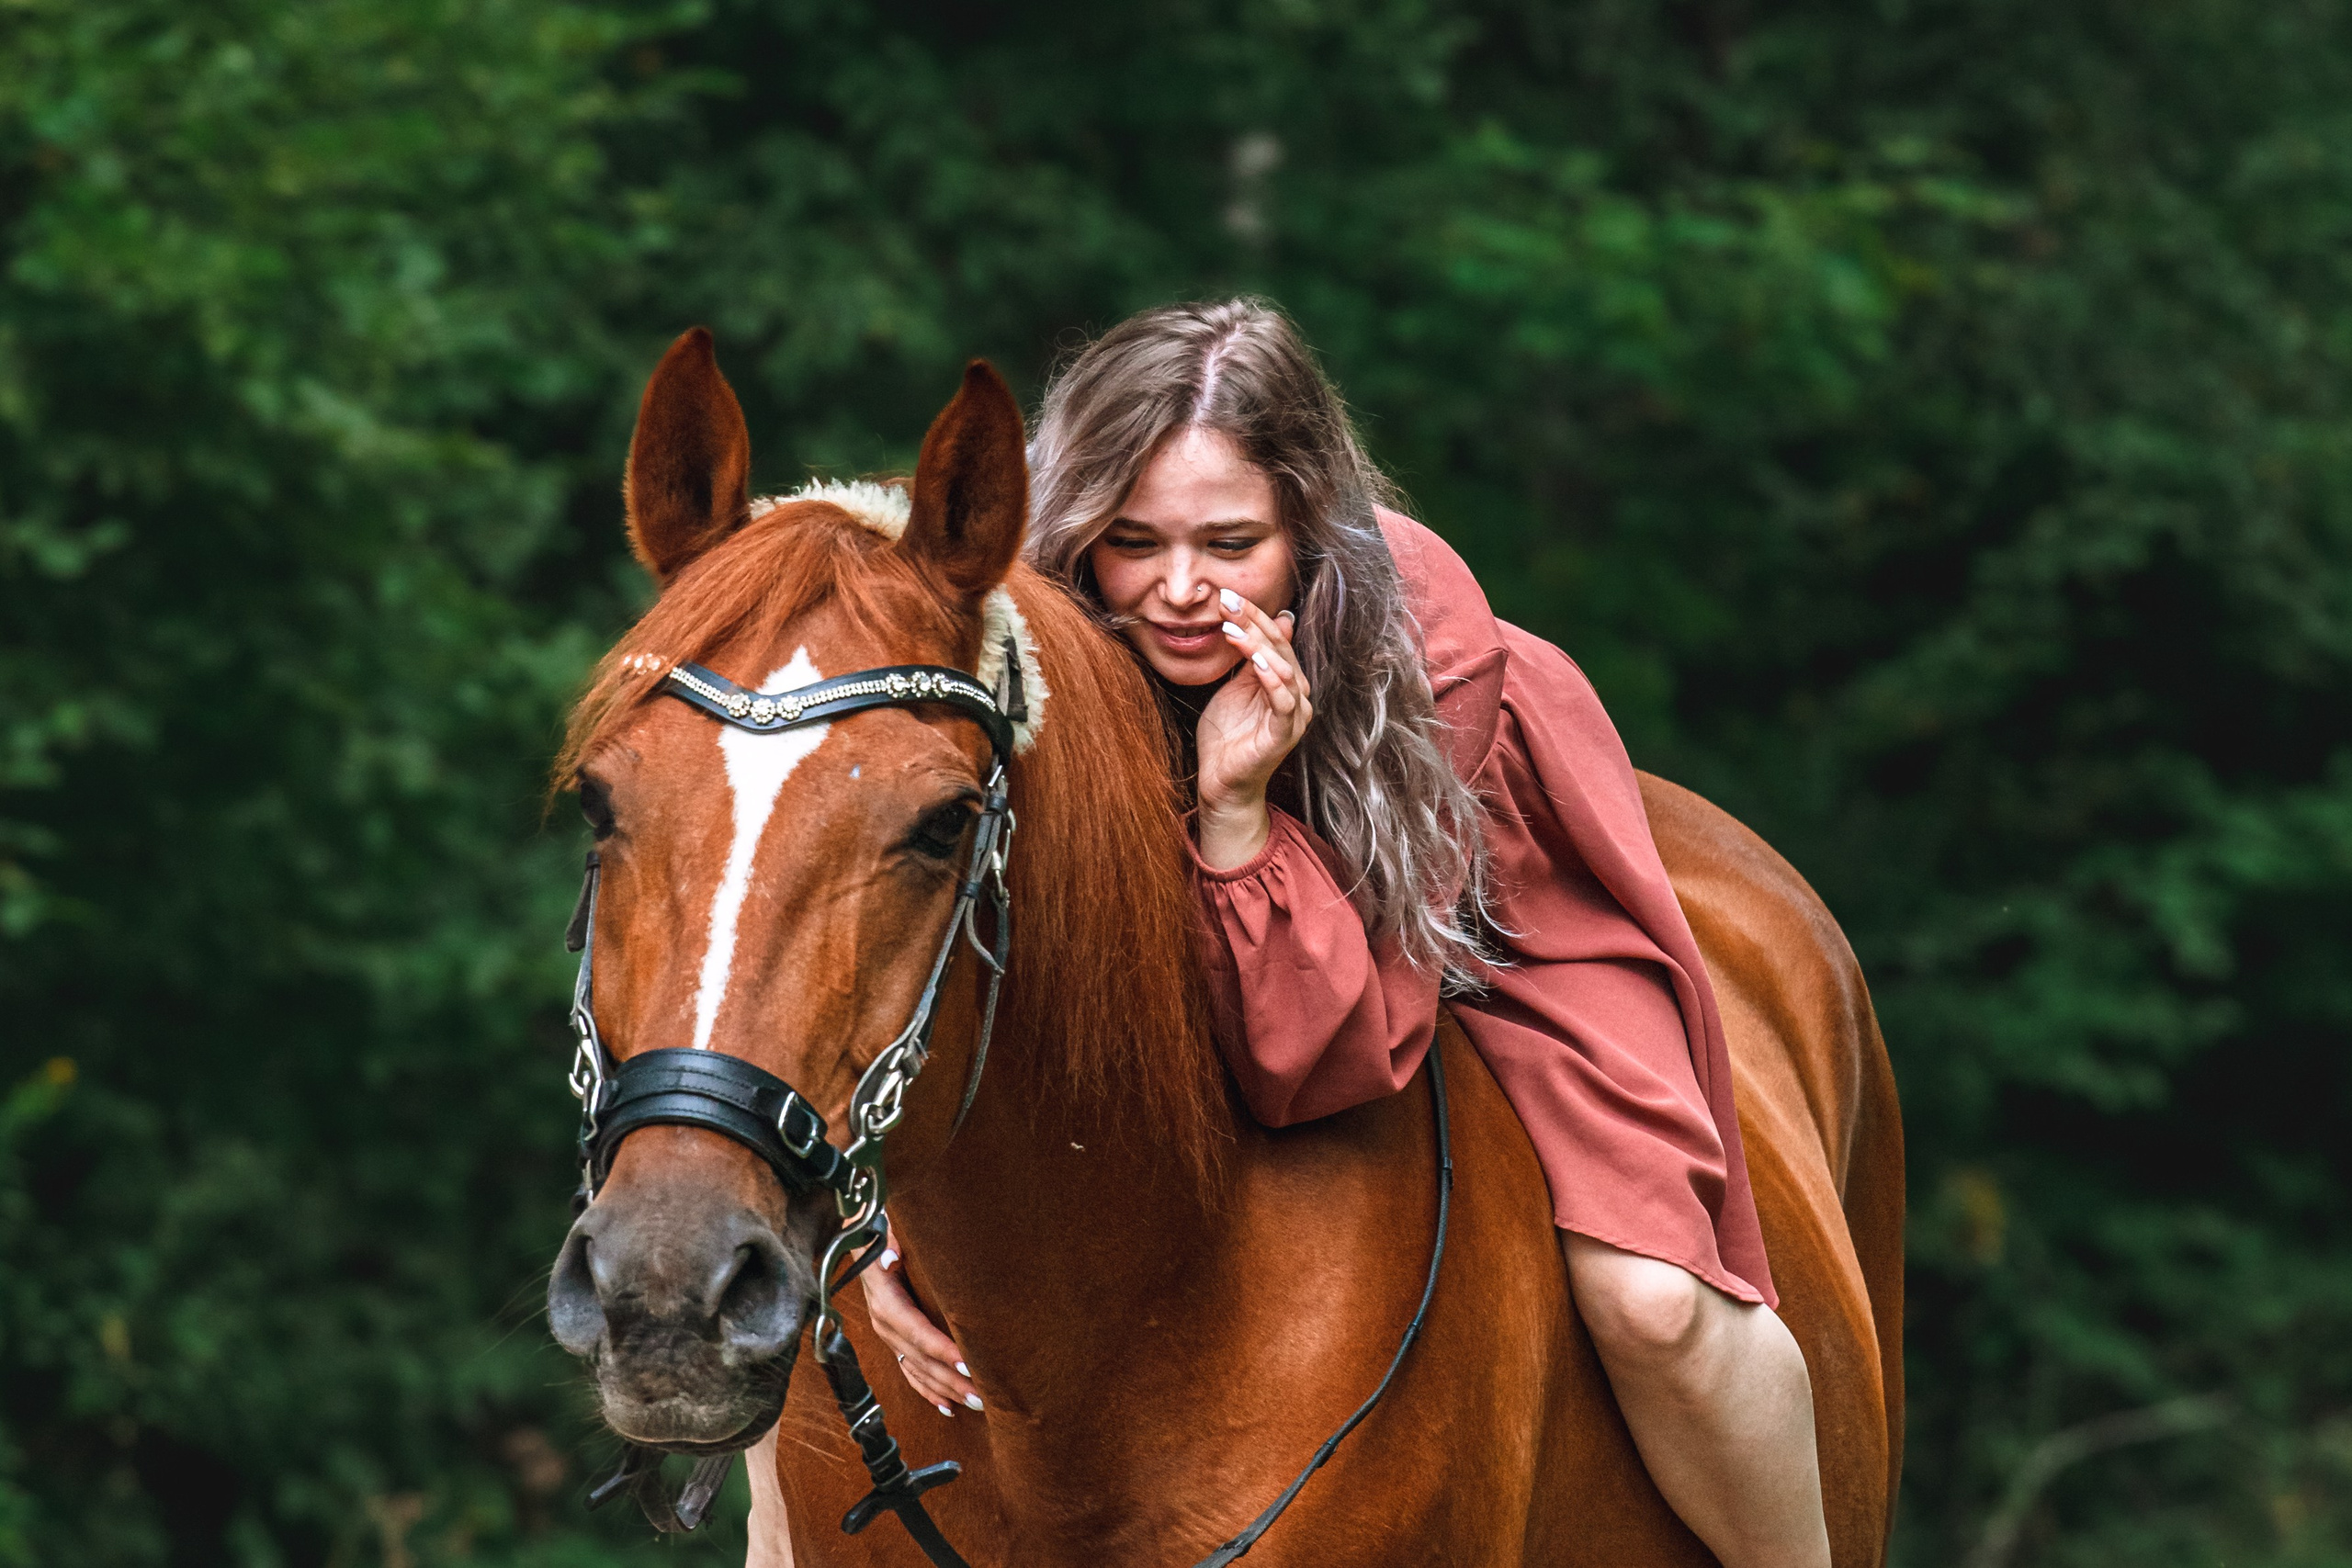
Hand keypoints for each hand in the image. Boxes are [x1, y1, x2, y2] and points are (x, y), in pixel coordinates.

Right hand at [860, 1242, 981, 1415]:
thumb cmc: (884, 1232)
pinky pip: (909, 1371)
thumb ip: (888, 1241)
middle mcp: (884, 1323)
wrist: (864, 1239)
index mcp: (886, 1300)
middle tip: (982, 1396)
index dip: (941, 1349)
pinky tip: (948, 1407)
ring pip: (918, 1369)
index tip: (968, 1365)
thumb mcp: (884, 1230)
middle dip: (952, 1379)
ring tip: (976, 1404)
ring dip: (946, 1389)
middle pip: (921, 1358)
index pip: (917, 1330)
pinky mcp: (893, 1340)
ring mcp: (888, 1335)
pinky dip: (928, 1391)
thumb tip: (889, 1258)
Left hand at [1196, 589, 1311, 867]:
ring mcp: (1294, 716)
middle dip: (1255, 622)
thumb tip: (1267, 622)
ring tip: (1234, 628)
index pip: (1276, 640)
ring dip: (1260, 646)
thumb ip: (1248, 660)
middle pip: (1282, 650)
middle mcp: (1297, 696)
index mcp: (1286, 683)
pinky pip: (1284, 702)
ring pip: (1285, 671)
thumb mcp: (1233, 689)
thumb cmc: (1226, 738)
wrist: (1220, 783)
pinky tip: (1256, 662)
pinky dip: (1273, 679)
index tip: (1228, 595)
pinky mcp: (1284, 735)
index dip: (1254, 616)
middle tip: (1229, 600)